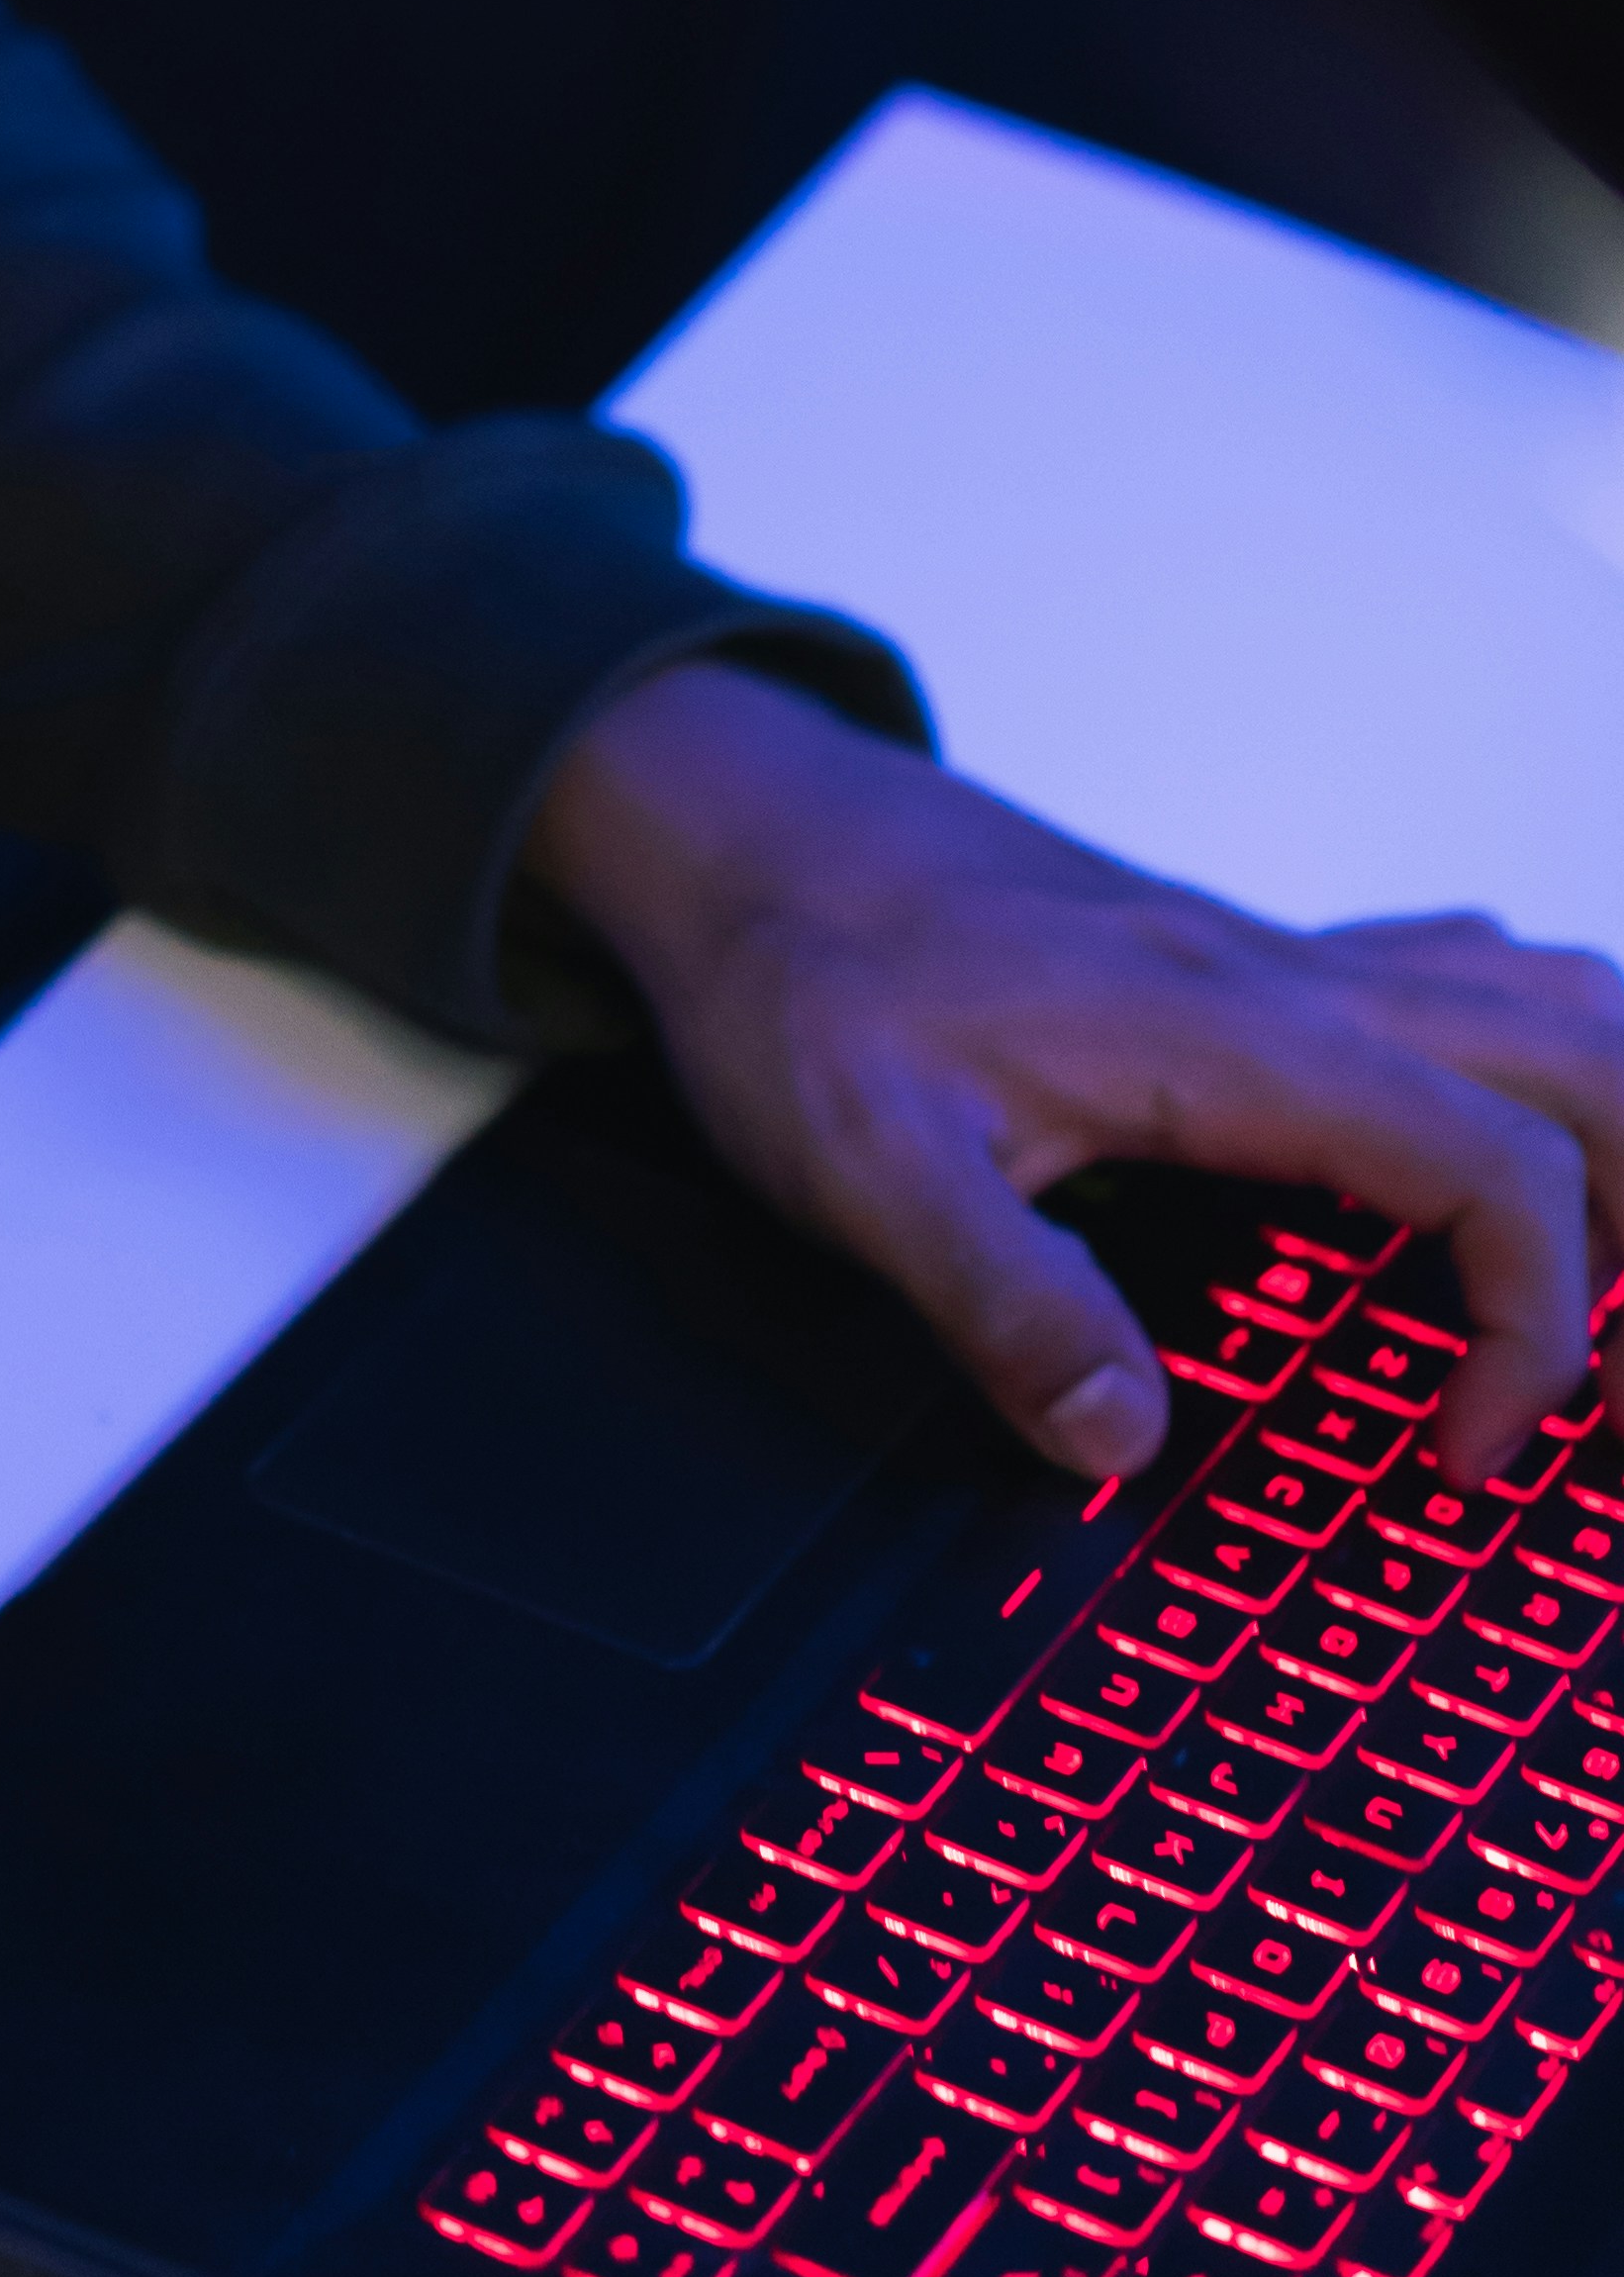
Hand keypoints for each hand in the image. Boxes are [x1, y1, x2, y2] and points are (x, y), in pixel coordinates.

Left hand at [520, 661, 1623, 1491]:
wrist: (740, 823)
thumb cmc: (797, 972)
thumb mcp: (860, 1160)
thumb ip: (1001, 1302)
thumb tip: (1125, 1449)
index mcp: (1231, 1031)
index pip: (1494, 1165)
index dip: (1530, 1332)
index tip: (1449, 1453)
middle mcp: (1287, 978)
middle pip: (1582, 1048)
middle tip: (1613, 1379)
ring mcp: (1278, 958)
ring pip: (1541, 996)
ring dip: (1611, 1118)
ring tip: (1604, 1276)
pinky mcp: (1245, 963)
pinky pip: (1457, 987)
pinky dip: (1532, 1071)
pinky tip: (1508, 1148)